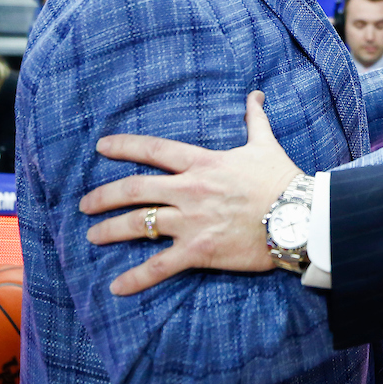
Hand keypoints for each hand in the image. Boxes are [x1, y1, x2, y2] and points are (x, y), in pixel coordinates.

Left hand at [82, 92, 299, 294]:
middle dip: (104, 196)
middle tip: (85, 204)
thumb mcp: (265, 145)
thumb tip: (256, 95)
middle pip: (134, 189)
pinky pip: (160, 266)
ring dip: (110, 231)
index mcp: (202, 163)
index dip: (124, 146)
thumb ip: (255, 119)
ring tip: (93, 236)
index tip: (101, 147)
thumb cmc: (281, 180)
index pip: (153, 150)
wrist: (297, 216)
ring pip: (138, 224)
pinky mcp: (198, 251)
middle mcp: (189, 190)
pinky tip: (116, 288)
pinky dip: (136, 278)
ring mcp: (191, 221)